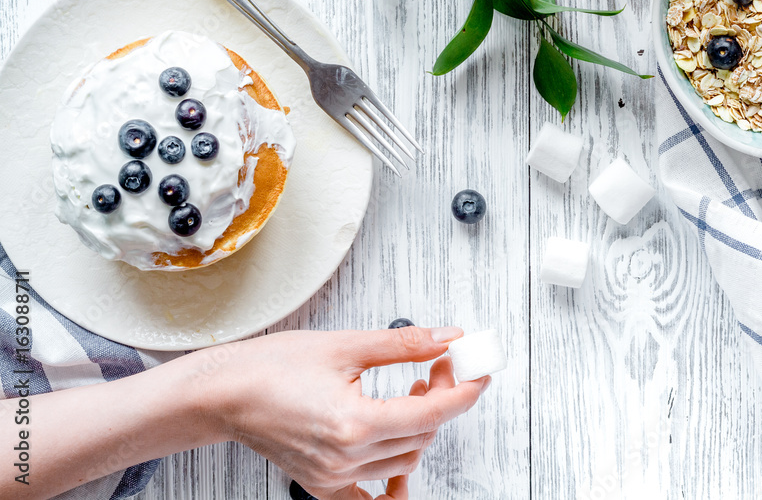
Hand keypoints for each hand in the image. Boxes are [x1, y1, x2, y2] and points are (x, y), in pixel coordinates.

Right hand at [197, 327, 489, 499]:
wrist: (223, 393)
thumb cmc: (271, 367)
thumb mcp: (346, 345)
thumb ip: (404, 344)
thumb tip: (447, 338)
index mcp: (355, 423)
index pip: (432, 413)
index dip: (463, 390)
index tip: (478, 372)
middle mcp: (346, 459)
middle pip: (422, 435)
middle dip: (440, 398)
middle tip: (437, 364)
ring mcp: (334, 478)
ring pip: (404, 459)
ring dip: (419, 426)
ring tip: (412, 388)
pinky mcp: (322, 485)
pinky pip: (371, 495)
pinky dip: (392, 474)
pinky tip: (399, 446)